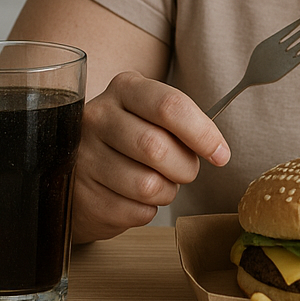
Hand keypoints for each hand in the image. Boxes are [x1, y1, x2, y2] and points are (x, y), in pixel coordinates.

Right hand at [72, 72, 229, 242]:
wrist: (79, 167)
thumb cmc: (131, 138)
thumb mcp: (153, 115)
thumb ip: (183, 123)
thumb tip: (218, 149)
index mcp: (125, 89)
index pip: (170, 106)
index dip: (202, 133)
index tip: (221, 154)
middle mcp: (98, 117)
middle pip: (158, 148)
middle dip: (185, 168)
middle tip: (186, 171)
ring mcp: (83, 157)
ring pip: (147, 185)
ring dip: (166, 191)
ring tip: (158, 183)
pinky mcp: (79, 195)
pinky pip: (133, 211)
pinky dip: (146, 210)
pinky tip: (135, 198)